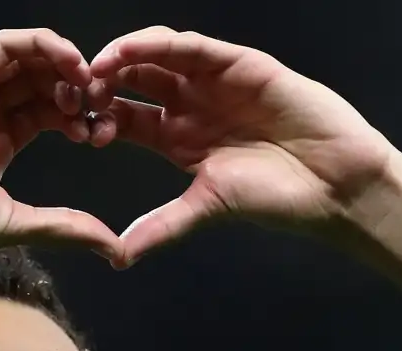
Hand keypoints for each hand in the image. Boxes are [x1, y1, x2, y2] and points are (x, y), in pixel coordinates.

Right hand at [0, 29, 121, 262]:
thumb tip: (116, 250)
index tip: (102, 134)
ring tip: (89, 81)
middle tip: (102, 103)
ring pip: (29, 60)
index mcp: (0, 143)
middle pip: (45, 85)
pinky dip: (41, 45)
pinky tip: (68, 61)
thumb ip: (65, 227)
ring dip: (65, 62)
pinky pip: (6, 45)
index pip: (51, 115)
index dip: (83, 118)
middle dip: (80, 89)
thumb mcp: (16, 223)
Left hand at [89, 28, 397, 264]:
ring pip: (158, 57)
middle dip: (101, 82)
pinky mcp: (238, 63)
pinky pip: (192, 46)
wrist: (332, 182)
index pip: (124, 119)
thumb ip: (162, 225)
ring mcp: (214, 81)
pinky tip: (130, 51)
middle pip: (133, 82)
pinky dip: (158, 44)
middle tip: (73, 90)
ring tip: (95, 67)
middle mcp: (191, 105)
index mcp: (177, 137)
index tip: (69, 126)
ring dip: (124, 57)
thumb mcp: (206, 207)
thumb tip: (118, 256)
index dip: (95, 118)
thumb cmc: (276, 197)